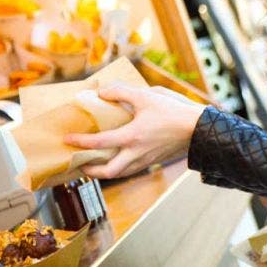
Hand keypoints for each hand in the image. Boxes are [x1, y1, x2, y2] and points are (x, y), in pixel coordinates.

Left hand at [63, 84, 204, 178]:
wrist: (200, 128)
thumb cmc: (175, 110)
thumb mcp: (148, 95)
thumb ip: (123, 92)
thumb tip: (102, 92)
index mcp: (133, 136)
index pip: (99, 142)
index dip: (80, 141)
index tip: (67, 139)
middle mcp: (137, 152)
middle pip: (108, 172)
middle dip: (91, 171)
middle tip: (80, 164)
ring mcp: (147, 159)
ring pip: (121, 174)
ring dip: (105, 172)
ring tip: (96, 166)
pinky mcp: (155, 160)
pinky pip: (133, 169)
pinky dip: (121, 168)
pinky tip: (120, 159)